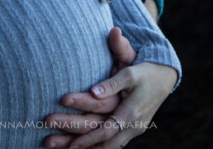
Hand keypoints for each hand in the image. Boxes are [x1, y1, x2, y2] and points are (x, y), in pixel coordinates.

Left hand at [44, 29, 175, 148]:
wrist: (164, 77)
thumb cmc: (145, 70)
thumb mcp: (131, 71)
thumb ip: (113, 80)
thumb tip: (94, 89)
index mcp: (131, 112)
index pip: (105, 126)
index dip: (84, 125)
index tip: (61, 112)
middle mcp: (131, 126)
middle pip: (100, 139)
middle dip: (74, 141)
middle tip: (48, 140)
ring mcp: (130, 132)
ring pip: (104, 147)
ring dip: (80, 148)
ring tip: (52, 146)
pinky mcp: (128, 132)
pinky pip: (108, 146)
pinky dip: (92, 148)